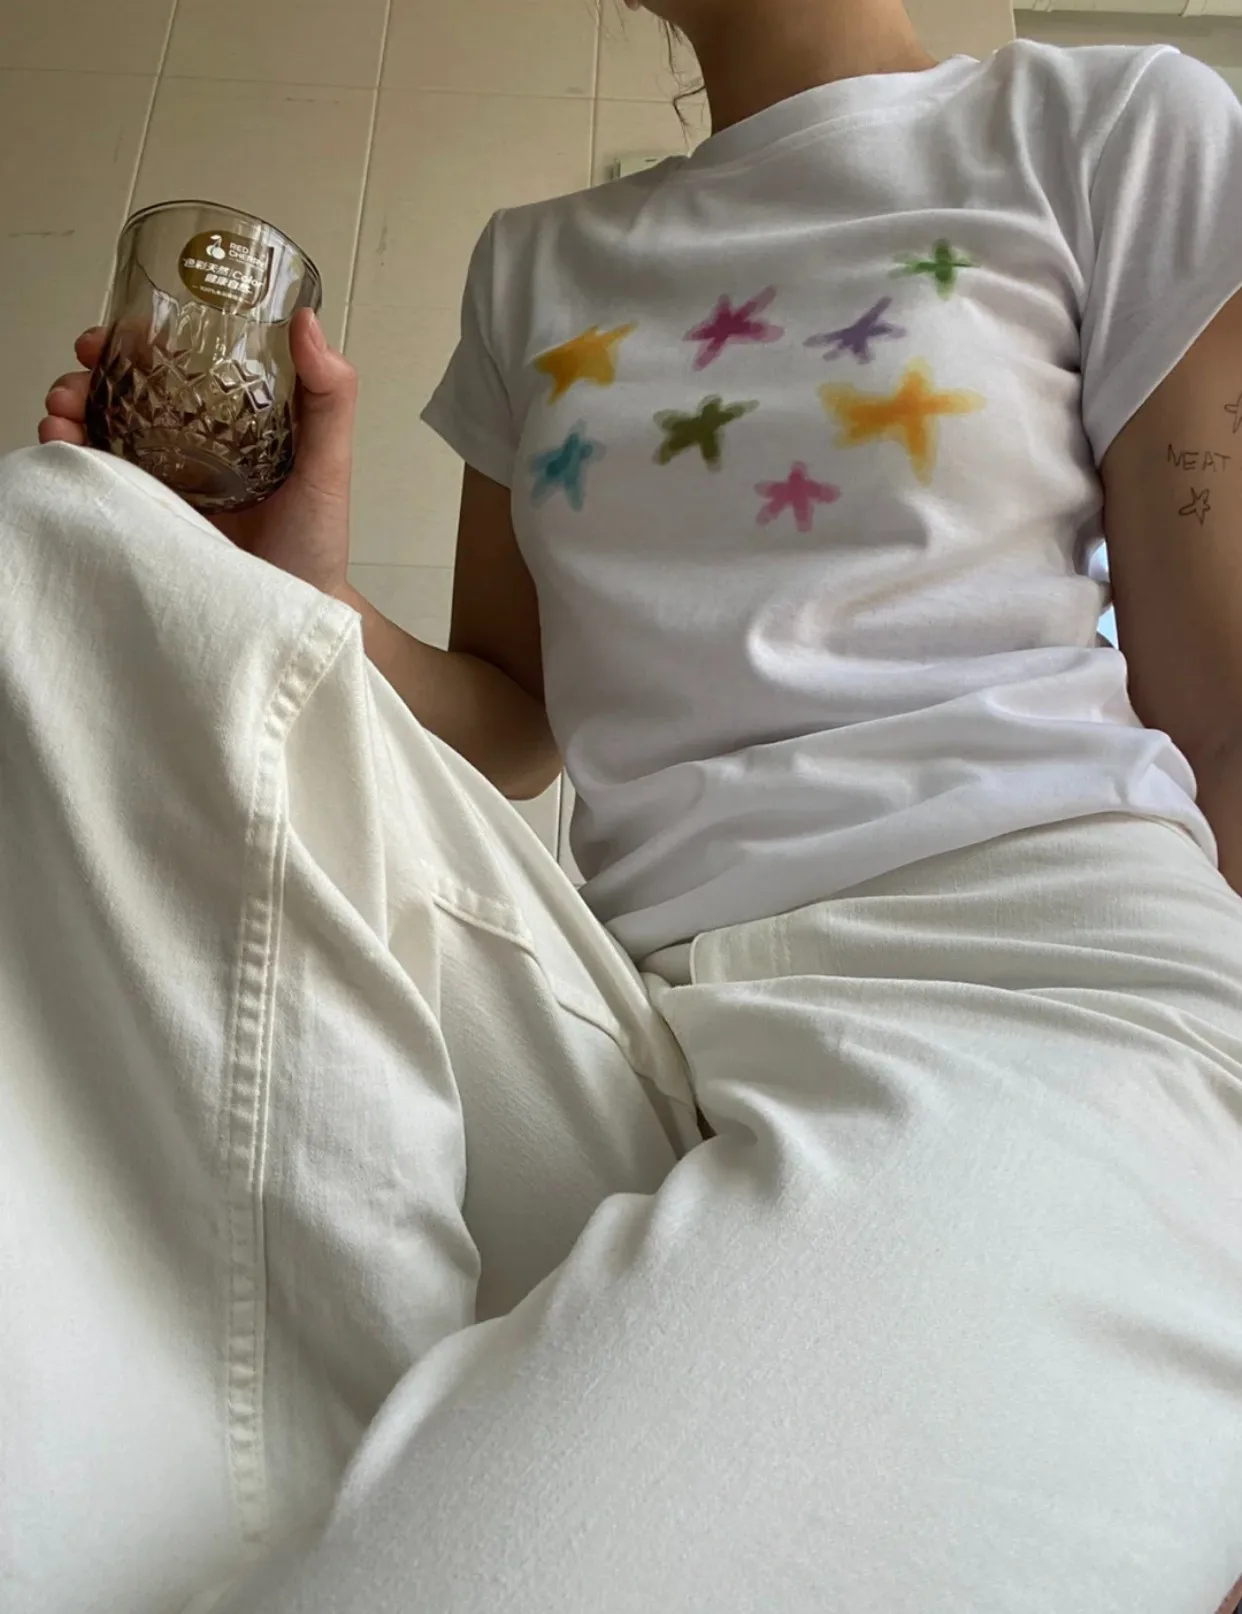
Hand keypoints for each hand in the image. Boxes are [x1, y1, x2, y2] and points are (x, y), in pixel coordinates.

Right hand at [39, 309, 358, 598]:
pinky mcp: (148, 515)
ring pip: (102, 430)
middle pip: (124, 392)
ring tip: (59, 420)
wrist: (293, 609)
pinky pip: (103, 480)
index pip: (172, 363)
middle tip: (72, 383)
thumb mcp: (329, 463)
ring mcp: (164, 478)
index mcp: (227, 416)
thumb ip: (329, 398)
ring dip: (69, 412)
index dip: (133, 344)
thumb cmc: (315, 539)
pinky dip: (73, 460)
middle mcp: (189, 440)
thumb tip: (306, 322)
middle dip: (86, 378)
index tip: (109, 337)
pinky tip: (63, 453)